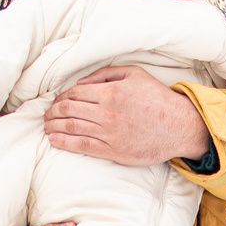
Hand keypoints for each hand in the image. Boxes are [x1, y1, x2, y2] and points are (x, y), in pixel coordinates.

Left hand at [42, 67, 211, 166]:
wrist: (178, 126)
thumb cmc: (157, 98)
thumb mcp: (134, 75)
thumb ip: (106, 75)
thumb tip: (81, 83)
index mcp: (111, 93)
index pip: (75, 93)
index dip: (61, 97)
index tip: (56, 101)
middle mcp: (108, 113)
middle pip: (69, 110)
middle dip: (53, 112)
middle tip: (47, 114)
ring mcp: (110, 133)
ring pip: (72, 128)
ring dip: (54, 126)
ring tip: (46, 127)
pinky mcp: (113, 150)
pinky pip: (82, 146)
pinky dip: (64, 142)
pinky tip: (54, 140)